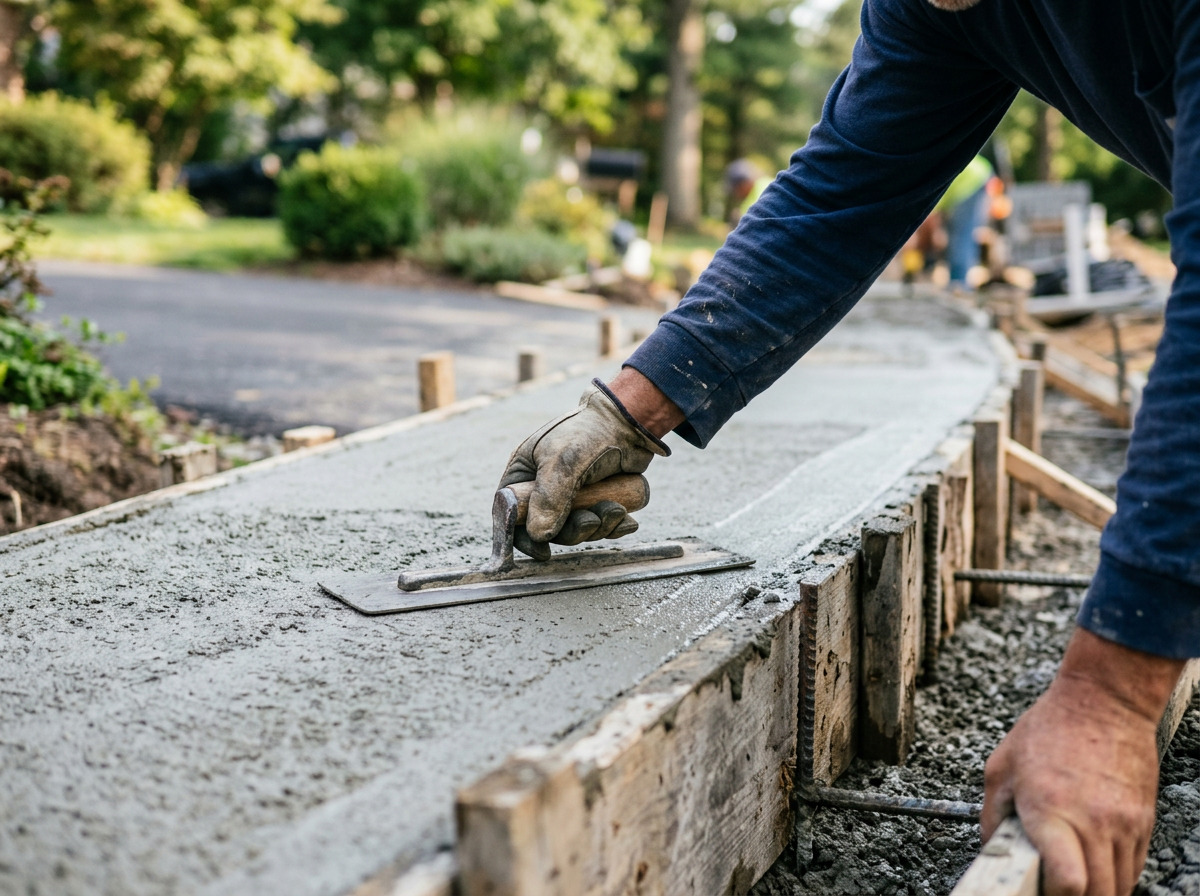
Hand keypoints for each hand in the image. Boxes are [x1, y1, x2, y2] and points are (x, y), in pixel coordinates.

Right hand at [500, 376, 671, 557]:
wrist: (629, 419)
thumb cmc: (588, 432)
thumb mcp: (563, 461)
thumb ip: (548, 498)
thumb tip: (538, 535)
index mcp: (524, 473)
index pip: (510, 514)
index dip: (522, 538)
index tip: (543, 552)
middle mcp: (544, 486)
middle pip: (548, 528)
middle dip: (573, 530)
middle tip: (593, 520)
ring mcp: (572, 494)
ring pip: (577, 528)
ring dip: (598, 527)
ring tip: (616, 510)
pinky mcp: (597, 497)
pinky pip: (600, 524)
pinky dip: (613, 526)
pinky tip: (628, 520)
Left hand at [982, 629, 1184, 895]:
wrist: (1103, 701)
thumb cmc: (1047, 730)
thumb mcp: (1001, 768)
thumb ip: (993, 816)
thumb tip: (990, 851)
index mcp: (1051, 811)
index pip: (1068, 883)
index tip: (1040, 892)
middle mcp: (1093, 823)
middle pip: (1098, 894)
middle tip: (1055, 889)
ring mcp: (1124, 824)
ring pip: (1121, 885)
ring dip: (1098, 890)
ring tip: (1074, 880)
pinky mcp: (1144, 820)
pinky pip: (1134, 866)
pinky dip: (1116, 874)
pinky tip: (1095, 863)